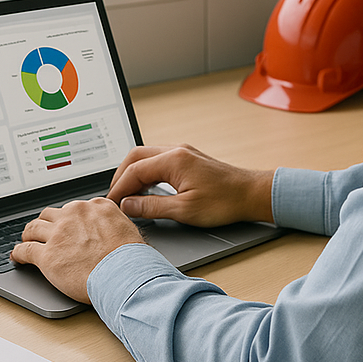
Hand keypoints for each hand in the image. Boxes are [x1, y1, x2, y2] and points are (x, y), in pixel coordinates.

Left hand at [10, 198, 143, 302]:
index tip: (64, 225)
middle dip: (46, 223)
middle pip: (51, 214)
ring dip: (29, 234)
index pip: (74, 208)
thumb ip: (113, 223)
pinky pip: (24, 250)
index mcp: (95, 206)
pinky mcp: (47, 255)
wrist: (124, 275)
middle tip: (43, 232)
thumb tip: (111, 230)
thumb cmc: (130, 258)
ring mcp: (59, 233)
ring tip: (26, 241)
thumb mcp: (128, 228)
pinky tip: (17, 256)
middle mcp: (75, 214)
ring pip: (34, 228)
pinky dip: (18, 253)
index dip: (67, 219)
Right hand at [107, 144, 274, 226]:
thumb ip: (152, 206)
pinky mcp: (188, 159)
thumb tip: (128, 205)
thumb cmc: (225, 202)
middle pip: (136, 157)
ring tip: (127, 196)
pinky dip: (146, 173)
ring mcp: (183, 153)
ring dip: (133, 174)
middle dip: (121, 177)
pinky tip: (146, 189)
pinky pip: (158, 160)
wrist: (251, 194)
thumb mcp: (185, 210)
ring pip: (146, 157)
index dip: (119, 188)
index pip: (134, 170)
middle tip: (115, 198)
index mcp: (174, 160)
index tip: (111, 204)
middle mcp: (177, 150)